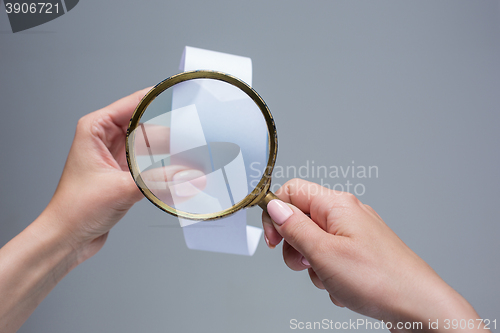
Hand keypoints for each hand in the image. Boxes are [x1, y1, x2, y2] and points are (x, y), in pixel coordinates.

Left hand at [39, 88, 203, 263]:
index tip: (186, 97)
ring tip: (194, 155)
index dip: (162, 99)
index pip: (136, 103)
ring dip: (171, 150)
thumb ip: (161, 180)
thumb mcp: (123, 189)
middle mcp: (106, 137)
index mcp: (96, 128)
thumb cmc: (75, 209)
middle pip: (148, 123)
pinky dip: (166, 164)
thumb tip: (191, 175)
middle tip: (197, 136)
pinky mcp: (125, 172)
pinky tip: (182, 169)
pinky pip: (152, 161)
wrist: (67, 238)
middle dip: (173, 130)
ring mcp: (117, 155)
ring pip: (152, 143)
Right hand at [262, 179, 487, 331]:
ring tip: (330, 279)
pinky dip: (330, 275)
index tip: (273, 240)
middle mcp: (347, 214)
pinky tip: (344, 287)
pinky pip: (331, 259)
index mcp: (337, 205)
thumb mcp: (323, 253)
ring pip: (315, 243)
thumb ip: (294, 228)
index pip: (292, 191)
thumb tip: (274, 207)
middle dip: (295, 247)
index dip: (275, 213)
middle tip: (305, 265)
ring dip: (314, 266)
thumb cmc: (381, 279)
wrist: (419, 306)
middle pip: (301, 219)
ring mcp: (355, 234)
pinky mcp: (361, 253)